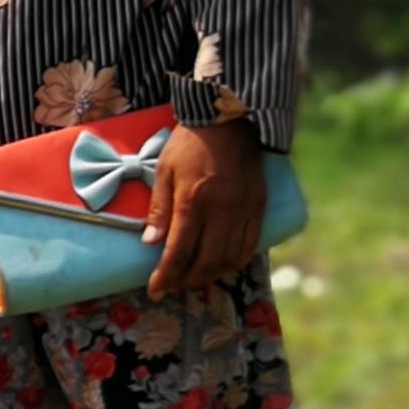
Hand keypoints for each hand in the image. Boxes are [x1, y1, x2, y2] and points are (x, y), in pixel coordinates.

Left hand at [142, 119, 265, 299]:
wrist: (229, 119)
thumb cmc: (189, 143)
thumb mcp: (164, 171)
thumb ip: (159, 209)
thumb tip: (150, 243)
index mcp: (193, 201)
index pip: (178, 252)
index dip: (165, 276)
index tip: (155, 289)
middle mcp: (221, 210)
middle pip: (206, 262)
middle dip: (187, 280)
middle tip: (172, 285)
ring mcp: (243, 209)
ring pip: (230, 258)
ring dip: (211, 275)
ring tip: (194, 278)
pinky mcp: (258, 205)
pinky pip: (250, 243)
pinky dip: (235, 261)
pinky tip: (221, 264)